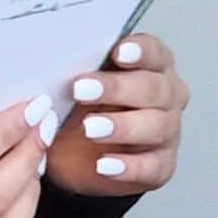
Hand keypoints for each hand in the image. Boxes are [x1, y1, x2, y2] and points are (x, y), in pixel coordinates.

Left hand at [46, 33, 188, 198]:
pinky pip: (151, 166)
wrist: (79, 156)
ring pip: (156, 126)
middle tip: (82, 91)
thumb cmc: (83, 108)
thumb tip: (50, 61)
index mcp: (151, 67)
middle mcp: (166, 97)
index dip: (140, 51)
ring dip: (122, 127)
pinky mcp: (161, 165)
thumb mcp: (75, 85)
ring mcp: (167, 132)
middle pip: (154, 88)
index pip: (154, 53)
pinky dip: (127, 166)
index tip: (117, 52)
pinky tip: (104, 164)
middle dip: (118, 88)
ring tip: (90, 129)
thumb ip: (74, 71)